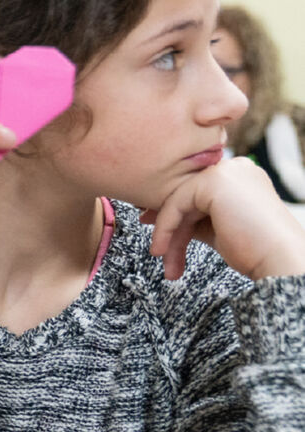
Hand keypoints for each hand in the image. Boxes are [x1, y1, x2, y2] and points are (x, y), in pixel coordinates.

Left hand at [145, 157, 304, 279]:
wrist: (278, 259)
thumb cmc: (253, 250)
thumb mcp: (217, 228)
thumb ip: (193, 217)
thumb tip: (154, 216)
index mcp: (239, 177)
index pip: (196, 193)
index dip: (172, 215)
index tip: (159, 237)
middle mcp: (234, 168)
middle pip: (186, 196)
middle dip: (168, 227)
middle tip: (157, 252)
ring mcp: (225, 172)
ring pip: (179, 201)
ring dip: (168, 234)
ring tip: (166, 264)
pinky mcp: (214, 181)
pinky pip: (176, 203)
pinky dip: (166, 228)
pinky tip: (163, 250)